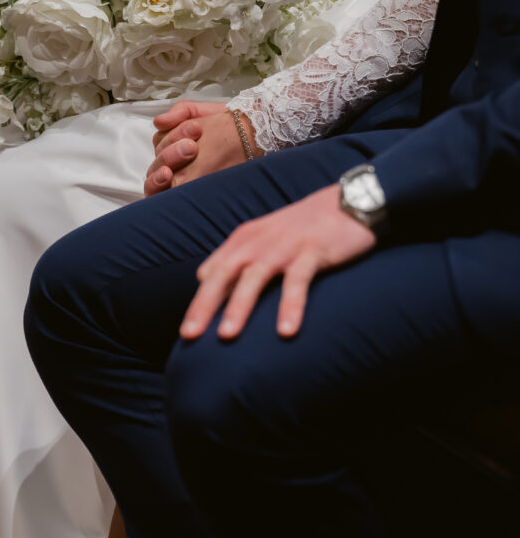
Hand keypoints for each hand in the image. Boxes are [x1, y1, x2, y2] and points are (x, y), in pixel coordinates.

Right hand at [145, 102, 260, 194]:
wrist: (253, 137)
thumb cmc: (229, 127)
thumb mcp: (203, 113)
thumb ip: (180, 112)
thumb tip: (158, 121)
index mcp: (172, 145)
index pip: (159, 143)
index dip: (173, 136)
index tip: (197, 129)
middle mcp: (172, 163)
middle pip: (157, 163)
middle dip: (172, 153)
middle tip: (192, 146)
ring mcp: (176, 180)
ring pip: (153, 180)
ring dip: (158, 174)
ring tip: (169, 171)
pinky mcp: (184, 193)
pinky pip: (160, 196)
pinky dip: (158, 188)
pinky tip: (169, 180)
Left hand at [179, 184, 376, 340]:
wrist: (349, 200)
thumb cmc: (304, 228)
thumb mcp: (266, 239)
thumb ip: (239, 260)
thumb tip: (207, 283)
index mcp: (243, 240)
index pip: (211, 273)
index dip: (199, 301)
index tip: (188, 331)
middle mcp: (257, 242)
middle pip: (222, 275)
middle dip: (204, 305)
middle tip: (189, 335)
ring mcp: (284, 246)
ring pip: (254, 278)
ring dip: (239, 307)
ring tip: (226, 336)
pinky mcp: (312, 251)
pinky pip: (298, 282)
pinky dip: (291, 306)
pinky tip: (286, 332)